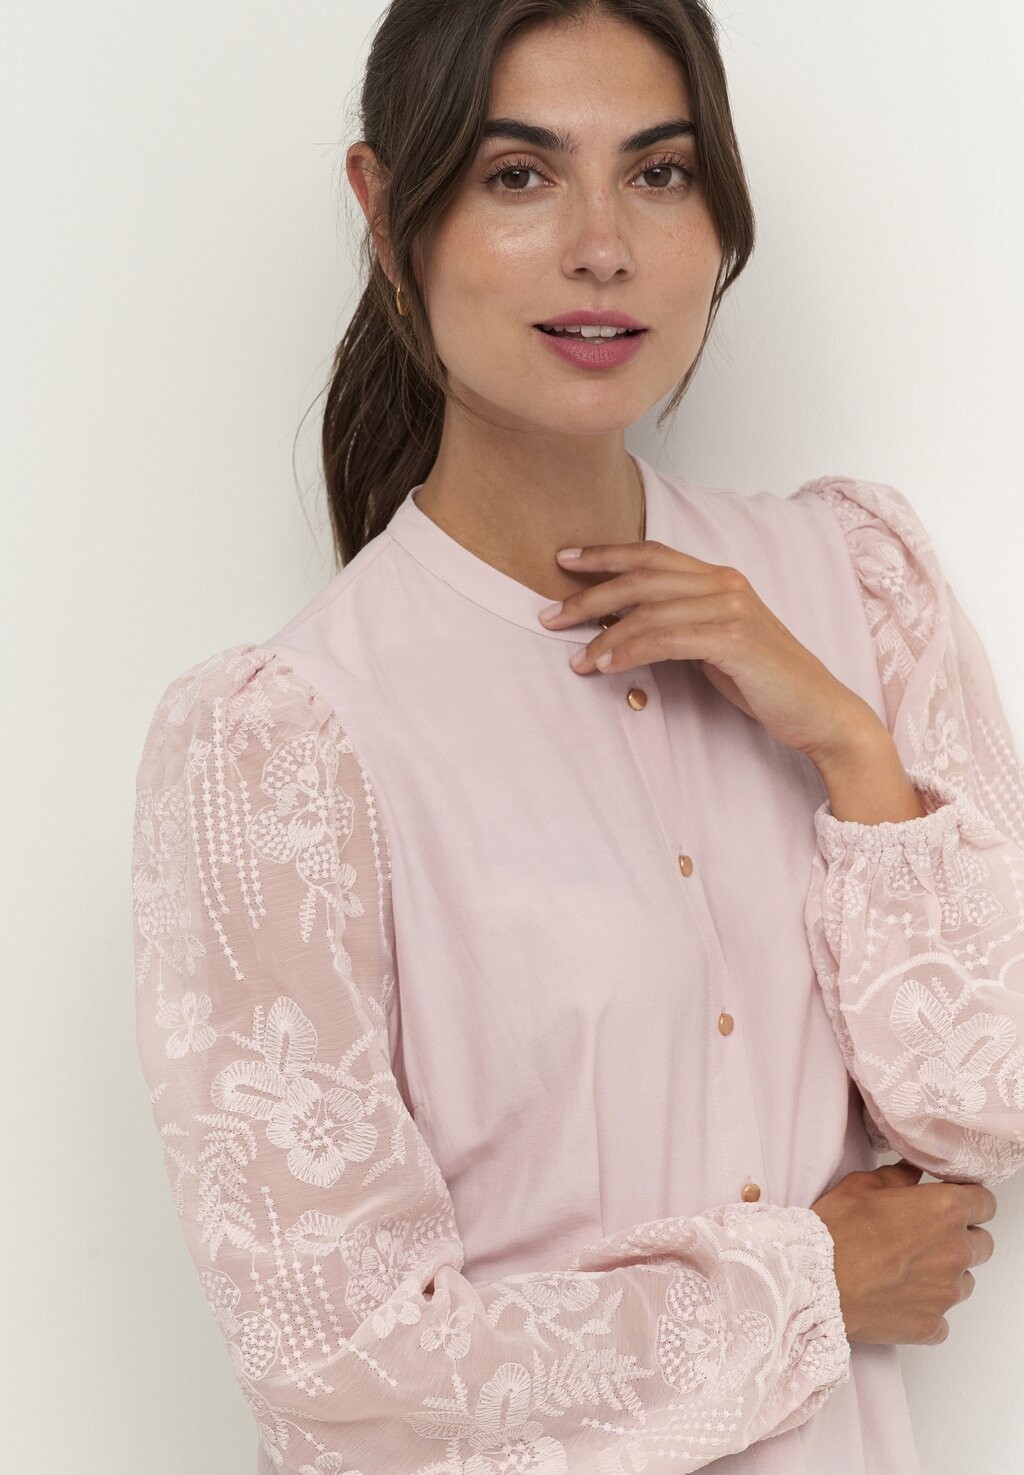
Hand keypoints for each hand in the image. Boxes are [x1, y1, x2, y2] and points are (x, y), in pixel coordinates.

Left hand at [538, 539, 881, 763]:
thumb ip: (676, 625)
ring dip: (602, 635)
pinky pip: (665, 639)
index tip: (564, 559)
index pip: (652, 554)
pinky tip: (605, 666)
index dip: (606, 554)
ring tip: (576, 659)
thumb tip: (621, 625)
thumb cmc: (762, 680)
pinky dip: (628, 651)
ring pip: (647, 610)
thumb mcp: (713, 643)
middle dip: (588, 594)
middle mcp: (725, 583)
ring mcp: (731, 608)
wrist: (817, 710)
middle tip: (549, 615)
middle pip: (641, 576)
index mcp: (719, 578)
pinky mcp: (733, 639)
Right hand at [809, 1159, 996, 1344]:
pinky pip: (942, 1318)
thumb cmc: (836, 1231)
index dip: (970, 1200)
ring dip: (946, 1274)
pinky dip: (927, 1308)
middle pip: (982, 1244)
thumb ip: (899, 1177)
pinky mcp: (931, 1325)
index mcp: (945, 1210)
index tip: (952, 1204)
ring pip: (964, 1281)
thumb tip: (913, 1173)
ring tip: (907, 1269)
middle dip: (961, 1238)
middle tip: (926, 1236)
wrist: (814, 1281)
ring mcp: (946, 1293)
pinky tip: (899, 1298)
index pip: (986, 1202)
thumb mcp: (862, 1186)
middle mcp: (955, 1251)